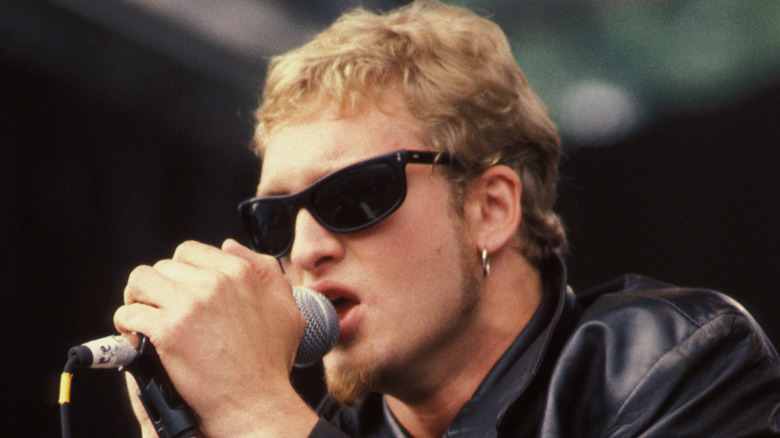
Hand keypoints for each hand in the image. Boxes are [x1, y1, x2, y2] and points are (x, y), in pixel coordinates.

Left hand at [114, 239, 317, 436]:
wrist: (256, 403)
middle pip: (162, 267)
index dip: (178, 272)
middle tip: (158, 310)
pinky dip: (127, 326)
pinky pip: (130, 314)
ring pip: (140, 282)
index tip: (177, 292)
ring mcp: (190, 305)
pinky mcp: (168, 331)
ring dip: (136, 300)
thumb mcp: (287, 309)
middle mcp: (214, 283)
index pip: (189, 252)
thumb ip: (266, 271)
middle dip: (157, 288)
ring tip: (143, 319)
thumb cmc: (270, 363)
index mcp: (240, 273)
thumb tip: (230, 246)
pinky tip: (138, 338)